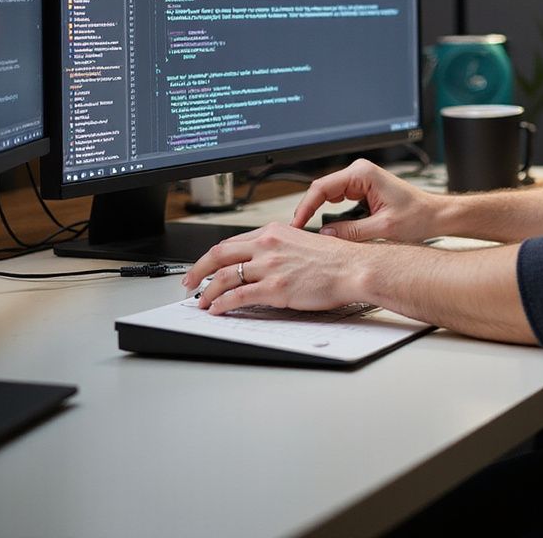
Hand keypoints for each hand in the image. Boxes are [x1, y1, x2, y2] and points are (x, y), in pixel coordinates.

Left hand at [182, 223, 358, 314]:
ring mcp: (269, 266)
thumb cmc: (336, 258)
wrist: (353, 268)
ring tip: (201, 301)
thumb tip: (265, 260)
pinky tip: (217, 309)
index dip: (214, 255)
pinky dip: (221, 304)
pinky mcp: (274, 288)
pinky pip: (237, 296)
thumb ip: (280, 248)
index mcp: (273, 231)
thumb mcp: (303, 241)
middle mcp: (267, 245)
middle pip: (219, 254)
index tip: (206, 264)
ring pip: (223, 276)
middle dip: (198, 269)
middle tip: (189, 281)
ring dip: (207, 291)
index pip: (233, 241)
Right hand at [290, 158, 446, 243]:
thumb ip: (351, 232)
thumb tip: (325, 235)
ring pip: (328, 195)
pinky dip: (330, 212)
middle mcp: (360, 172)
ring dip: (319, 212)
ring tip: (310, 232)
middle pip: (322, 190)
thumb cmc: (418, 216)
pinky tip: (327, 228)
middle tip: (299, 233)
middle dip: (309, 210)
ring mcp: (360, 180)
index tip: (296, 225)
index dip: (305, 207)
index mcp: (363, 173)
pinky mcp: (362, 189)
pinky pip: (338, 199)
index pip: (322, 188)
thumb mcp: (383, 228)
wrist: (435, 215)